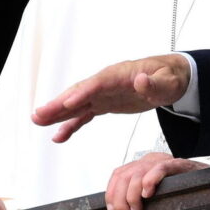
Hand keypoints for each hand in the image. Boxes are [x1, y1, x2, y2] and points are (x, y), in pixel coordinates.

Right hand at [31, 55, 190, 141]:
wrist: (172, 78)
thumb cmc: (170, 78)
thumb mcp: (168, 82)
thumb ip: (154, 83)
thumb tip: (141, 80)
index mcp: (120, 74)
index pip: (97, 84)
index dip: (82, 93)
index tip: (66, 104)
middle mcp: (107, 82)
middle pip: (79, 92)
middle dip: (59, 103)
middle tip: (38, 114)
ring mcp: (104, 93)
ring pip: (77, 103)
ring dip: (57, 113)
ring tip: (37, 122)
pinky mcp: (105, 104)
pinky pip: (84, 114)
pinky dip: (71, 124)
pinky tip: (58, 135)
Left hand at [105, 153, 208, 209]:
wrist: (209, 186)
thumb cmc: (181, 192)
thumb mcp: (155, 192)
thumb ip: (138, 194)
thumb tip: (119, 209)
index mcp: (143, 164)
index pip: (118, 174)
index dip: (111, 192)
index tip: (112, 209)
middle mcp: (150, 159)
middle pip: (124, 176)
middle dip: (120, 199)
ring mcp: (164, 160)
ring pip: (137, 174)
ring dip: (133, 196)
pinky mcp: (178, 164)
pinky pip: (160, 168)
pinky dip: (150, 181)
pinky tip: (148, 194)